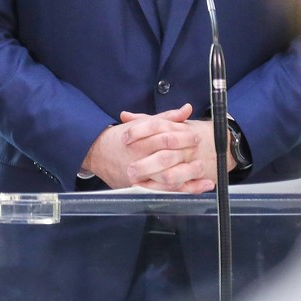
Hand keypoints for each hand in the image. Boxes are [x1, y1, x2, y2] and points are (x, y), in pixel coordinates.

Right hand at [81, 103, 211, 191]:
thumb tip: (187, 109)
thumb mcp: (141, 124)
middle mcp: (138, 161)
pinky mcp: (142, 189)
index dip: (183, 137)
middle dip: (187, 155)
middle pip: (166, 160)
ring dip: (189, 175)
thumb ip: (166, 118)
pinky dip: (187, 189)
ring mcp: (140, 178)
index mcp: (138, 143)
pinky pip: (168, 192)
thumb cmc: (121, 138)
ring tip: (203, 168)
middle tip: (200, 151)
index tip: (196, 135)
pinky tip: (201, 186)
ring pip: (168, 179)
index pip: (163, 139)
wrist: (97, 154)